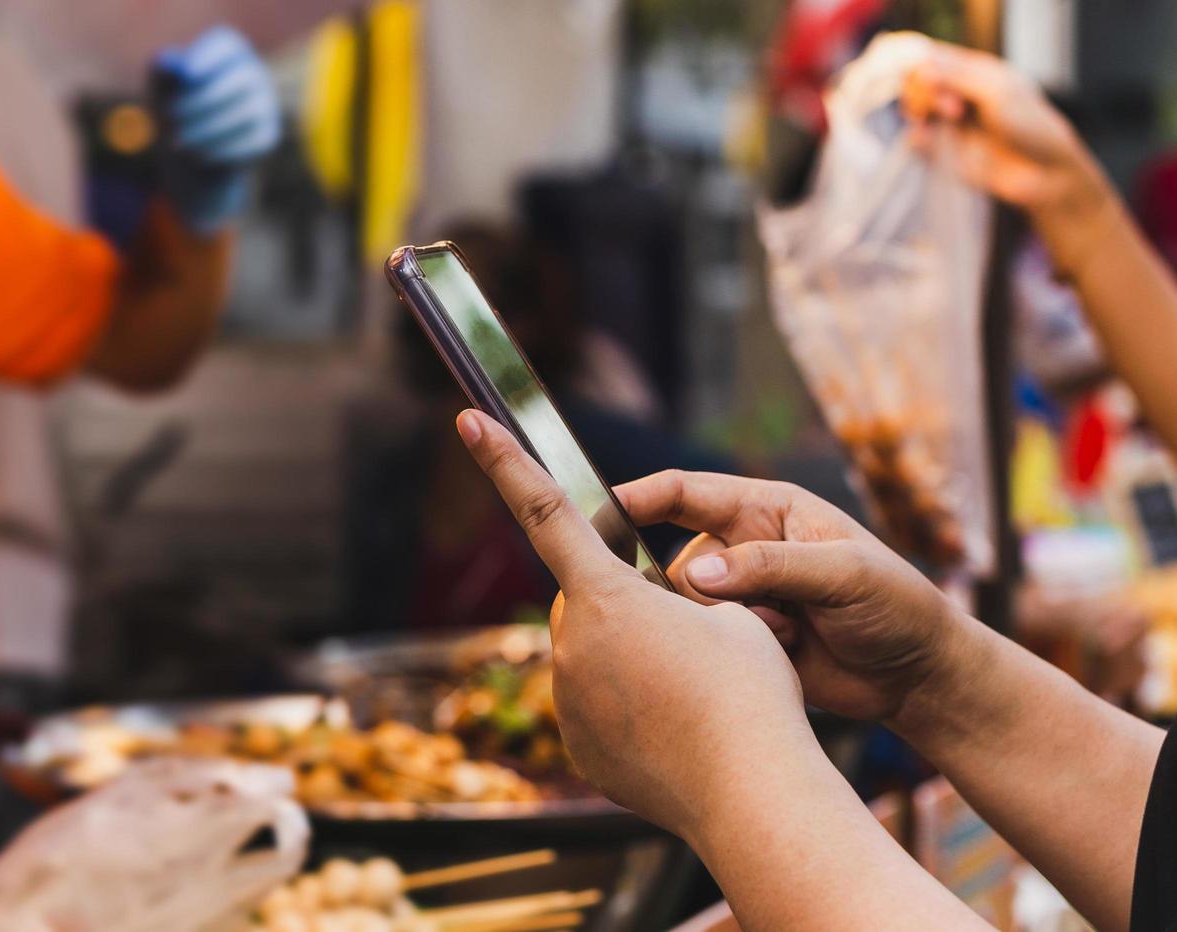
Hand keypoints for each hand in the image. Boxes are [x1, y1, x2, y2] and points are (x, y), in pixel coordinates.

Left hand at [154, 26, 281, 233]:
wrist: (192, 147)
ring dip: (203, 132)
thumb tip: (169, 66)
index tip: (188, 74)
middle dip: (199, 102)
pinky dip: (217, 151)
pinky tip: (197, 155)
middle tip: (170, 118)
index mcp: (227, 51)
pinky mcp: (267, 135)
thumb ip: (160, 69)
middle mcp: (253, 72)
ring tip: (177, 142)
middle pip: (236, 80)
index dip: (209, 58)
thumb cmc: (173, 105)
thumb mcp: (159, 85)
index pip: (225, 47)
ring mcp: (265, 104)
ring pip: (240, 116)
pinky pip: (246, 143)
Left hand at [456, 411, 819, 837]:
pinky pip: (595, 708)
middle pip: (582, 599)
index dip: (505, 462)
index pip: (545, 511)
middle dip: (617, 600)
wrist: (753, 797)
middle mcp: (572, 645)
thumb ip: (678, 594)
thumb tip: (645, 613)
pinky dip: (626, 709)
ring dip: (625, 659)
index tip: (470, 423)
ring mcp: (570, 701)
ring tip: (689, 691)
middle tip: (679, 630)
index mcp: (606, 596)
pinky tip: (674, 730)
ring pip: (589, 657)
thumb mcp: (733, 614)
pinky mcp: (580, 749)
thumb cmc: (752, 694)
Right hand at [614, 470, 964, 723]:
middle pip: (675, 559)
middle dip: (694, 589)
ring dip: (724, 625)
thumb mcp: (844, 573)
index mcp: (766, 509)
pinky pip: (706, 643)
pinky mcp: (740, 642)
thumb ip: (771, 566)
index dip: (638, 499)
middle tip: (750, 611)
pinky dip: (733, 652)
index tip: (599, 515)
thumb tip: (698, 573)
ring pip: (686, 609)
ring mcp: (740, 597)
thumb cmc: (896, 606)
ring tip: (785, 634)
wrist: (919, 676)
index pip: (685, 493)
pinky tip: (782, 654)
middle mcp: (743, 549)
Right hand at [902, 41, 1116, 272]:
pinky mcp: (944, 151)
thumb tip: (919, 66)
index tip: (931, 81)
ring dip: (921, 113)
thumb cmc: (1031, 126)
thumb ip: (957, 77)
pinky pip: (917, 140)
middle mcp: (958, 93)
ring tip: (950, 123)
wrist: (1043, 173)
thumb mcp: (997, 92)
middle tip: (952, 109)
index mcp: (974, 71)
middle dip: (924, 92)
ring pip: (914, 109)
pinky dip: (918, 138)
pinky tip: (929, 140)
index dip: (921, 66)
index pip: (931, 57)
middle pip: (916, 82)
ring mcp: (950, 122)